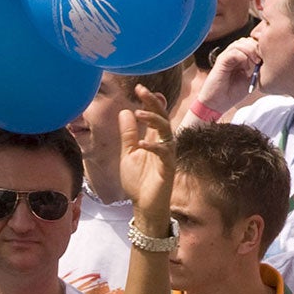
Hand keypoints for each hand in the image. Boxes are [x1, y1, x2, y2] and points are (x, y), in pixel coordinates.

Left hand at [119, 86, 174, 228]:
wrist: (145, 205)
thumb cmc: (138, 181)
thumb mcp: (128, 154)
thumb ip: (128, 134)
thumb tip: (125, 112)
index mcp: (155, 139)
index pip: (155, 114)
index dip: (150, 101)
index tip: (139, 88)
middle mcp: (164, 143)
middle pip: (163, 117)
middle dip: (153, 102)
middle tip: (141, 90)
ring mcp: (168, 154)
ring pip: (166, 130)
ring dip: (153, 120)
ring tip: (138, 112)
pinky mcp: (168, 167)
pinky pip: (164, 153)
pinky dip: (153, 146)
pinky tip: (142, 143)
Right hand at [194, 36, 260, 117]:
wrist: (217, 104)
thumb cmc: (232, 94)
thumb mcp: (250, 81)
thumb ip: (257, 70)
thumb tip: (269, 61)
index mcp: (239, 58)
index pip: (251, 44)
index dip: (260, 48)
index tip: (267, 59)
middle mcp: (232, 54)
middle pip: (247, 40)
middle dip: (257, 48)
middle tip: (261, 61)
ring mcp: (226, 56)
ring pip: (240, 43)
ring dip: (251, 51)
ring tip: (255, 63)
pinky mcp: (221, 61)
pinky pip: (234, 52)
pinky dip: (243, 57)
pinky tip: (246, 68)